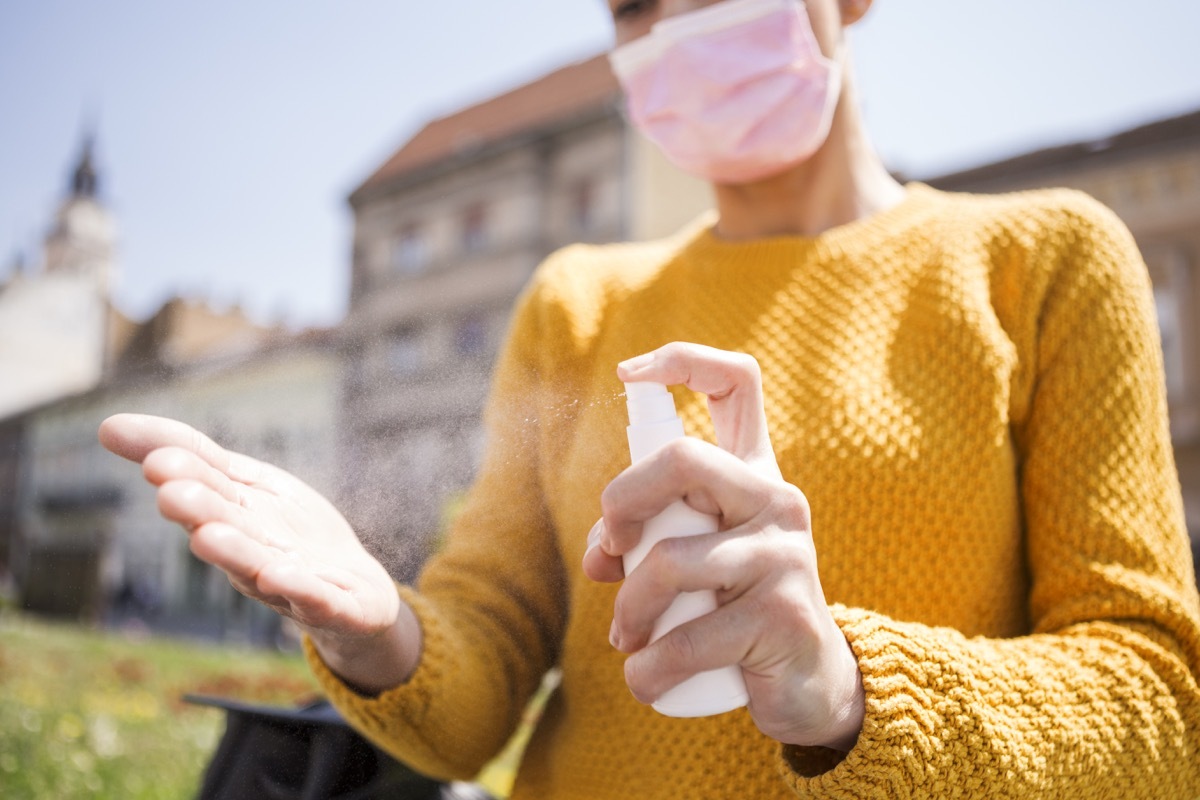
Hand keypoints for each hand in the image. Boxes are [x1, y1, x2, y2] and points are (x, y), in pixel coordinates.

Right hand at [98, 414, 419, 691]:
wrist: (356, 595)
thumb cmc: (290, 537)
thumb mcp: (248, 485)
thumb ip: (194, 457)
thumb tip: (106, 426)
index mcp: (234, 519)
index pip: (207, 488)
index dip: (186, 474)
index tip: (156, 462)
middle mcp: (254, 554)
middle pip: (225, 529)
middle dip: (200, 512)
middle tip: (171, 494)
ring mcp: (292, 583)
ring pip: (259, 567)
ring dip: (235, 554)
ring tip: (208, 537)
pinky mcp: (334, 606)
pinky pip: (315, 599)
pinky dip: (299, 589)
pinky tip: (280, 575)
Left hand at [582, 343, 864, 750]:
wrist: (812, 684)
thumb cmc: (737, 610)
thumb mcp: (693, 560)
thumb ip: (645, 541)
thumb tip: (600, 553)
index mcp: (754, 473)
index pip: (737, 382)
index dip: (681, 361)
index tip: (629, 373)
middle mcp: (777, 499)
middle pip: (684, 458)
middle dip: (623, 502)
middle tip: (613, 552)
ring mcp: (786, 555)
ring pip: (670, 563)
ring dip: (629, 612)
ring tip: (627, 640)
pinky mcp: (785, 617)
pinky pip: (689, 639)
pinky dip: (649, 669)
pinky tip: (646, 679)